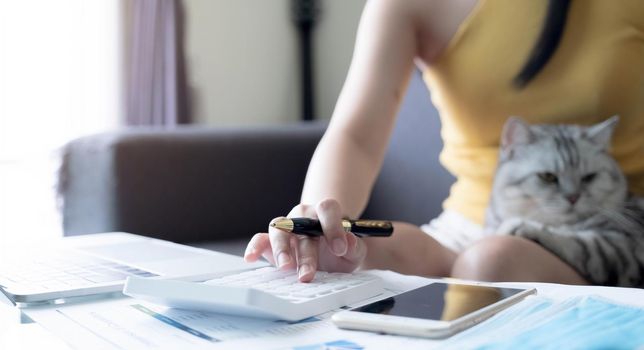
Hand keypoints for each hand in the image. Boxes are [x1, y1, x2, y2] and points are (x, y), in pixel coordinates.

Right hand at [243, 199, 366, 281]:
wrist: (329, 255)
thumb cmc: (340, 250)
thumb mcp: (354, 251)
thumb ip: (354, 246)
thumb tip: (348, 241)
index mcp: (325, 213)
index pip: (327, 209)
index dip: (333, 227)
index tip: (339, 248)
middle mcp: (303, 216)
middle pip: (301, 225)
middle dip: (306, 252)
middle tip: (308, 274)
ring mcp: (286, 227)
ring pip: (279, 229)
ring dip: (281, 249)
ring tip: (285, 267)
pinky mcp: (271, 241)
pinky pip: (260, 239)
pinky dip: (254, 246)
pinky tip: (251, 258)